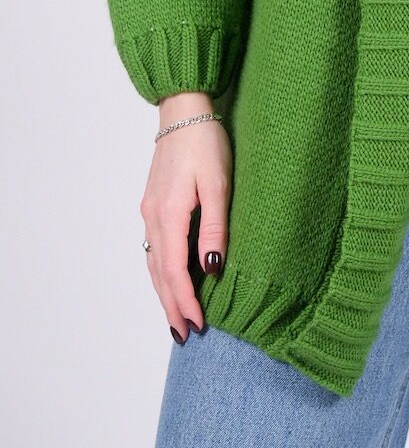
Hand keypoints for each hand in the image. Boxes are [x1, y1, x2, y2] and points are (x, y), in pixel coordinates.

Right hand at [139, 91, 231, 342]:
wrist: (184, 112)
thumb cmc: (206, 143)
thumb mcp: (219, 184)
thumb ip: (215, 226)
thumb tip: (212, 267)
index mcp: (169, 215)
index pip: (175, 271)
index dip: (186, 300)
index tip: (198, 324)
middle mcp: (153, 217)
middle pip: (160, 273)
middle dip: (171, 306)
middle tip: (184, 336)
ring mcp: (150, 210)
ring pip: (154, 262)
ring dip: (164, 292)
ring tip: (176, 317)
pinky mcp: (154, 204)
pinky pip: (155, 248)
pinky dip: (162, 271)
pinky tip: (171, 280)